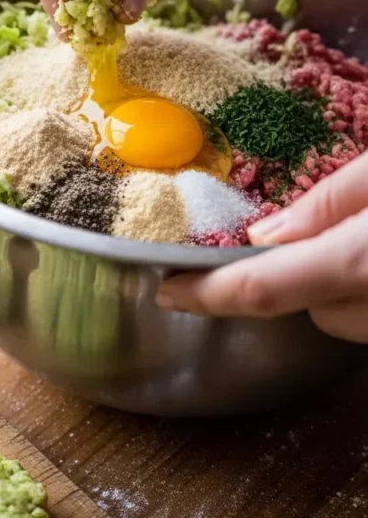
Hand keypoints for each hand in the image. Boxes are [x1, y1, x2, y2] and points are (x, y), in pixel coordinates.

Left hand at [156, 154, 367, 343]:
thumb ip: (331, 201)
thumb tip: (263, 236)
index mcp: (362, 263)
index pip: (263, 288)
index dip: (209, 293)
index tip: (170, 292)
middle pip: (307, 306)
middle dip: (303, 272)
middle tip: (334, 223)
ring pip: (341, 315)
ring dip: (341, 283)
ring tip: (367, 233)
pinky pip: (367, 315)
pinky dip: (365, 291)